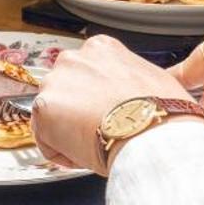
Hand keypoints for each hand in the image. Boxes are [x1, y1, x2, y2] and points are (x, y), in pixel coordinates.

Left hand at [31, 36, 192, 171]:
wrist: (153, 133)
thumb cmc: (160, 112)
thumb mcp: (154, 80)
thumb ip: (131, 81)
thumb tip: (136, 94)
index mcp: (100, 48)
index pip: (86, 74)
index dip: (95, 100)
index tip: (103, 113)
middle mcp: (74, 59)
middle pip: (65, 92)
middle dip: (77, 114)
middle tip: (97, 131)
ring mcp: (55, 82)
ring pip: (52, 116)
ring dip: (67, 133)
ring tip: (94, 146)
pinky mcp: (43, 110)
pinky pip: (46, 140)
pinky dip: (62, 153)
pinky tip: (85, 155)